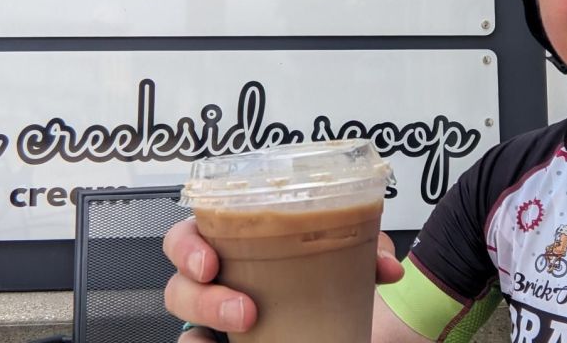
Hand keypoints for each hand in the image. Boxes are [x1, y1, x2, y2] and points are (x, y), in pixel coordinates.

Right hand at [163, 219, 404, 341]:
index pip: (189, 237)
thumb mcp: (347, 263)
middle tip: (244, 310)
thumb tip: (386, 268)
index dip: (187, 247)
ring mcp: (217, 322)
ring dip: (206, 328)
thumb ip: (364, 255)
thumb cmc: (328, 283)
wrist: (351, 327)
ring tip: (245, 329)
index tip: (210, 262)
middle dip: (201, 298)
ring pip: (186, 328)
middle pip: (180, 287)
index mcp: (235, 246)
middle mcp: (219, 283)